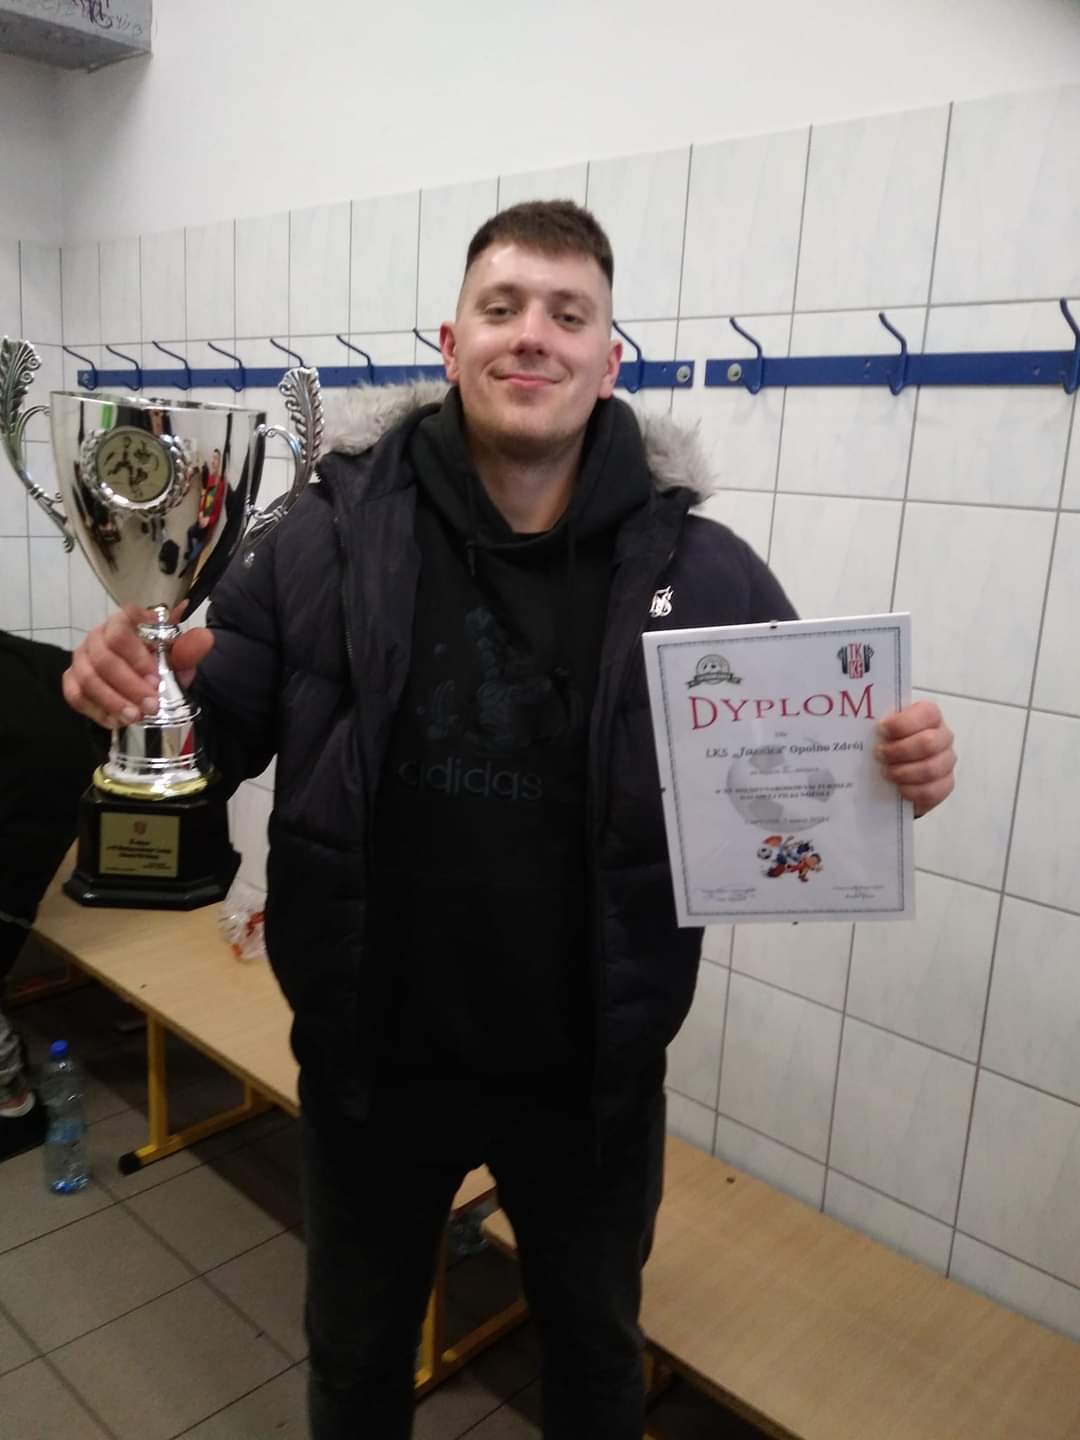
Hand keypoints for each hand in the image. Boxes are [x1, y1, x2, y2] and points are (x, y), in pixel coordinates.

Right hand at [62, 603, 213, 729]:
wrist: (145, 682)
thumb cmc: (159, 665)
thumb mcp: (178, 659)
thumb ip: (188, 649)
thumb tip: (204, 637)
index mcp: (123, 622)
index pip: (122, 627)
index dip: (137, 654)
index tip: (156, 677)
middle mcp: (97, 636)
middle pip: (104, 658)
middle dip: (129, 685)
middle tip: (152, 705)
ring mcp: (81, 658)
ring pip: (88, 678)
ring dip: (113, 700)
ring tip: (136, 717)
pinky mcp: (71, 679)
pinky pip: (75, 695)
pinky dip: (96, 711)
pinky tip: (117, 721)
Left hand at [875, 700, 955, 817]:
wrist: (896, 768)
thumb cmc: (888, 742)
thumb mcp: (882, 728)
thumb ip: (875, 721)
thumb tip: (855, 724)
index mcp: (929, 716)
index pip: (927, 713)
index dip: (903, 723)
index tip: (881, 730)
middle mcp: (942, 736)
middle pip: (928, 743)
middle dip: (899, 751)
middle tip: (878, 755)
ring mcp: (946, 761)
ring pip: (930, 769)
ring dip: (903, 772)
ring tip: (886, 772)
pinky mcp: (945, 784)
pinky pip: (932, 791)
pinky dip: (911, 791)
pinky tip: (898, 788)